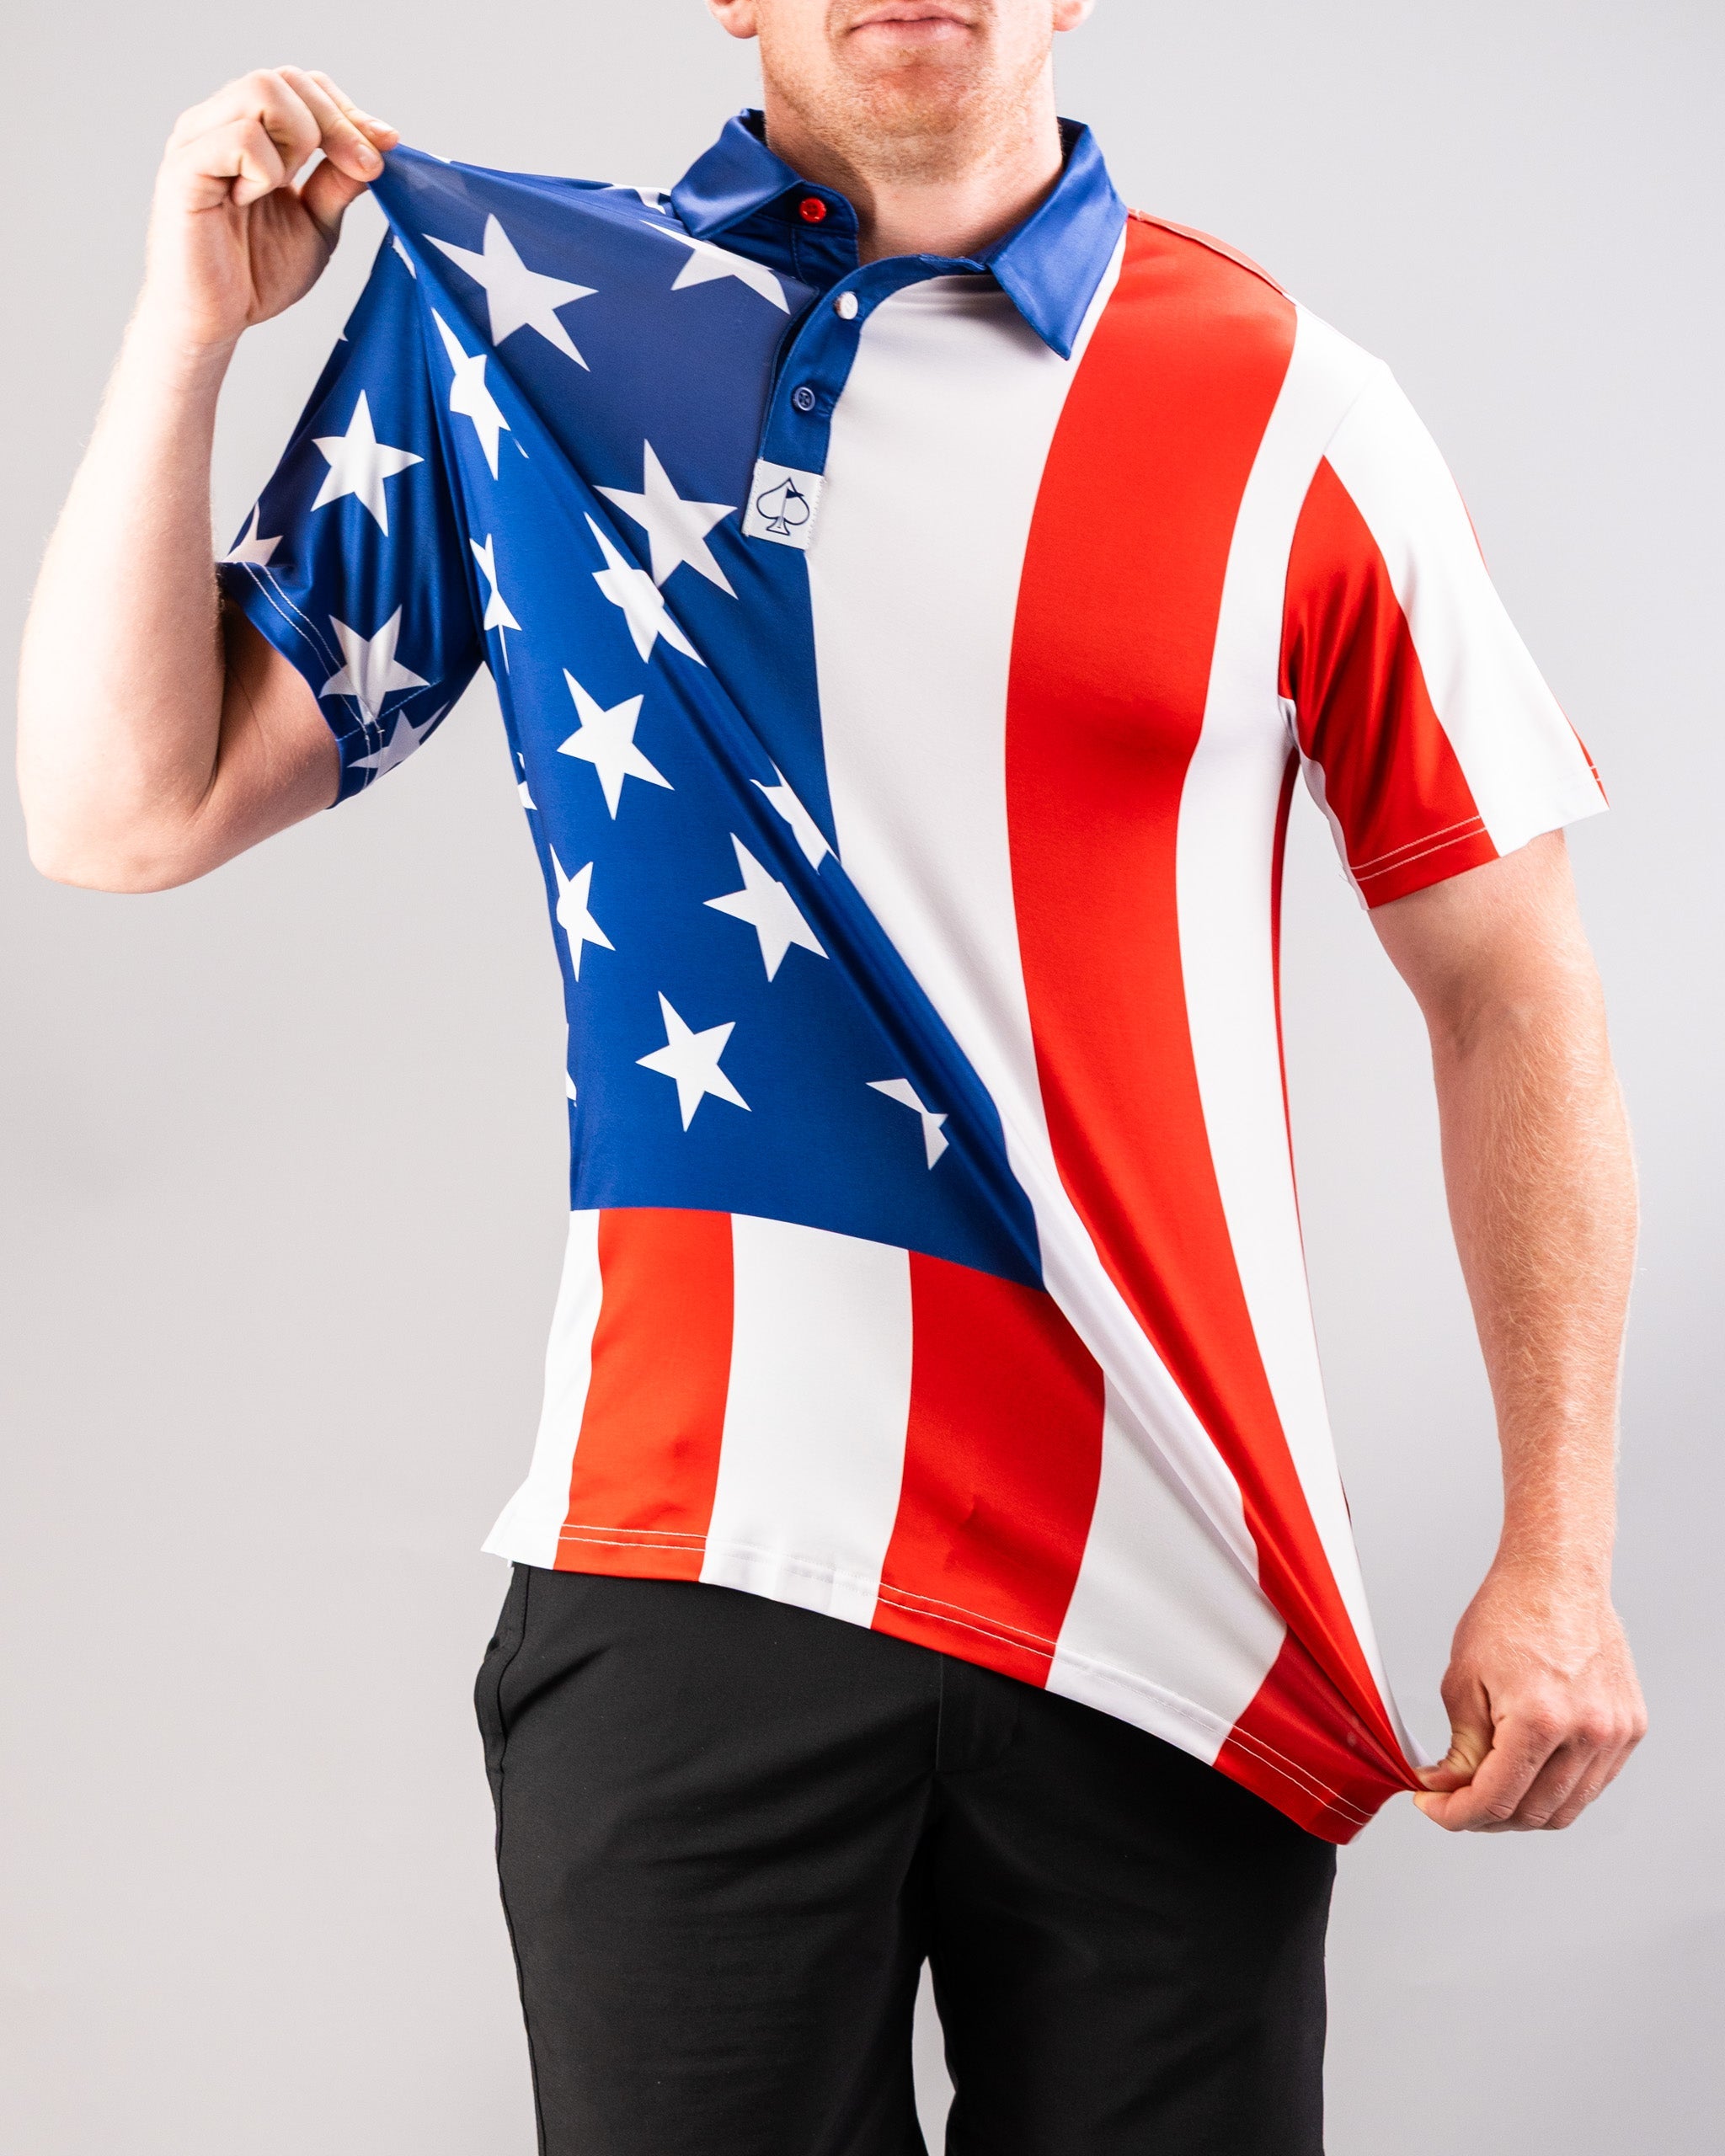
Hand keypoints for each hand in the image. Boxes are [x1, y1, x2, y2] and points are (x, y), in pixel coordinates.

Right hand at [137, 68, 397, 356]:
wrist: (215, 321)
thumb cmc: (256, 273)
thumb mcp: (317, 224)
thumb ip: (339, 182)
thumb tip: (377, 146)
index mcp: (249, 129)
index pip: (303, 85)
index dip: (348, 110)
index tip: (386, 146)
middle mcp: (219, 122)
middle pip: (286, 78)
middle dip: (337, 123)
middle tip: (360, 171)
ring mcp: (198, 140)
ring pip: (263, 90)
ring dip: (298, 140)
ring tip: (285, 188)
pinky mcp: (184, 168)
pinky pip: (241, 139)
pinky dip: (265, 171)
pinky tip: (250, 201)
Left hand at [1414, 1555, 1645, 1830]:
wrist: (1557, 1575)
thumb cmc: (1509, 1612)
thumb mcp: (1464, 1680)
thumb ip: (1459, 1746)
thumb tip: (1448, 1787)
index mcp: (1541, 1721)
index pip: (1496, 1799)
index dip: (1456, 1814)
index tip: (1433, 1808)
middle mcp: (1588, 1733)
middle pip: (1533, 1814)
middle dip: (1486, 1817)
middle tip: (1454, 1800)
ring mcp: (1615, 1734)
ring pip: (1567, 1808)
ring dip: (1523, 1810)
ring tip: (1489, 1788)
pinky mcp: (1630, 1728)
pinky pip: (1592, 1783)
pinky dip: (1558, 1790)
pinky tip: (1528, 1771)